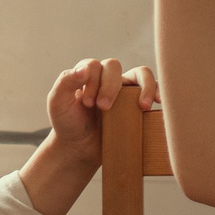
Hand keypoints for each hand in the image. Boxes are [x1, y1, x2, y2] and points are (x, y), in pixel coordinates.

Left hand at [44, 59, 158, 169]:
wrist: (78, 148)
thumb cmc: (67, 123)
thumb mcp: (57, 102)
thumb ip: (65, 82)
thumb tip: (84, 69)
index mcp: (87, 74)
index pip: (95, 65)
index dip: (93, 82)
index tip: (87, 104)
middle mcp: (106, 78)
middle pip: (114, 66)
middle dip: (110, 86)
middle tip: (103, 107)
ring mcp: (124, 90)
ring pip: (140, 73)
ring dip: (143, 85)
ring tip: (142, 105)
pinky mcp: (136, 104)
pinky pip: (153, 91)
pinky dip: (158, 92)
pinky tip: (158, 102)